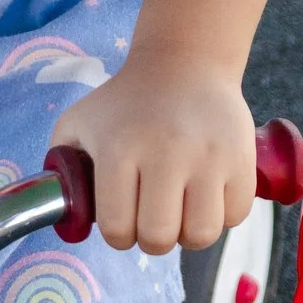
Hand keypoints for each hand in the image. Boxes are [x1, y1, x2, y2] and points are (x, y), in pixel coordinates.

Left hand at [49, 53, 255, 254]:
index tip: (124, 220)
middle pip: (159, 237)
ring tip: (183, 211)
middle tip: (154, 218)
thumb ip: (61, 168)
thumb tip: (64, 215)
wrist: (184, 63)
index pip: (116, 228)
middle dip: (153, 239)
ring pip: (201, 234)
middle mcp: (165, 153)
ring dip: (189, 233)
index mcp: (119, 149)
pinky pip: (235, 216)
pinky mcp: (241, 159)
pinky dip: (222, 215)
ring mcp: (208, 157)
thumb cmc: (126, 102)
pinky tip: (208, 195)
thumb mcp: (78, 123)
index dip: (118, 235)